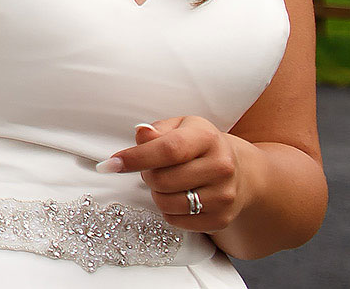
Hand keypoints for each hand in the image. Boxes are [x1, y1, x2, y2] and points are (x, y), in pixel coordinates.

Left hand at [103, 117, 255, 233]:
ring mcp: (224, 196)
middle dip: (147, 175)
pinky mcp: (222, 219)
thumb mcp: (179, 127)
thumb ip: (157, 130)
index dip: (135, 158)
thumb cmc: (198, 145)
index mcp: (207, 137)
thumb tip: (141, 134)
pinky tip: (178, 197)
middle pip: (163, 180)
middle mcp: (221, 166)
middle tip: (153, 169)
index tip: (109, 165)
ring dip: (157, 194)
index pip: (167, 150)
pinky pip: (178, 221)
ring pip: (168, 203)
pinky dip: (169, 211)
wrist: (239, 171)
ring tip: (167, 182)